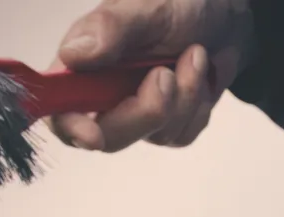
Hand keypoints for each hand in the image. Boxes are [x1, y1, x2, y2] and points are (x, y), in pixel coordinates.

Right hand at [48, 0, 253, 151]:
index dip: (71, 127)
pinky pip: (181, 135)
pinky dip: (198, 106)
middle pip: (110, 136)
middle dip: (147, 110)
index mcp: (83, 65)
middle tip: (167, 73)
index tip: (92, 134)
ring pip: (155, 135)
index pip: (60, 110)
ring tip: (194, 55)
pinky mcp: (166, 127)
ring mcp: (136, 114)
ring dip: (184, 97)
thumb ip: (110, 28)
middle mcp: (103, 95)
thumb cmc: (180, 4)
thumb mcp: (148, 7)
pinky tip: (199, 76)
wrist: (223, 18)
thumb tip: (72, 55)